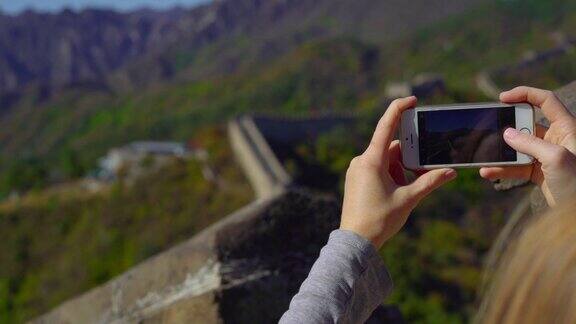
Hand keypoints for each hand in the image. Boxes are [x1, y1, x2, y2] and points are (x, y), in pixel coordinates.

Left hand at [340, 96, 456, 248]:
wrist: (355, 241)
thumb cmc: (379, 220)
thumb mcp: (408, 199)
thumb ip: (430, 182)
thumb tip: (450, 172)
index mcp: (371, 161)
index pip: (385, 126)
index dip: (399, 109)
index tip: (412, 100)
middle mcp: (361, 161)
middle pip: (391, 148)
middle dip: (409, 157)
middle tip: (423, 171)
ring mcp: (357, 170)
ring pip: (386, 160)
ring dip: (401, 169)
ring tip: (409, 189)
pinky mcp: (357, 179)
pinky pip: (378, 168)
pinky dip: (392, 174)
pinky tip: (400, 190)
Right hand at [480, 86, 575, 205]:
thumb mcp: (555, 158)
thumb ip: (529, 143)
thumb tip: (506, 134)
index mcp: (566, 128)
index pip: (545, 100)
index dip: (524, 94)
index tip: (502, 98)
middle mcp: (556, 139)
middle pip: (526, 124)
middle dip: (506, 128)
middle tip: (489, 131)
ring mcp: (546, 156)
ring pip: (518, 148)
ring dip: (500, 153)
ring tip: (484, 157)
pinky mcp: (539, 172)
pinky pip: (516, 166)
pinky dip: (502, 169)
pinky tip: (489, 172)